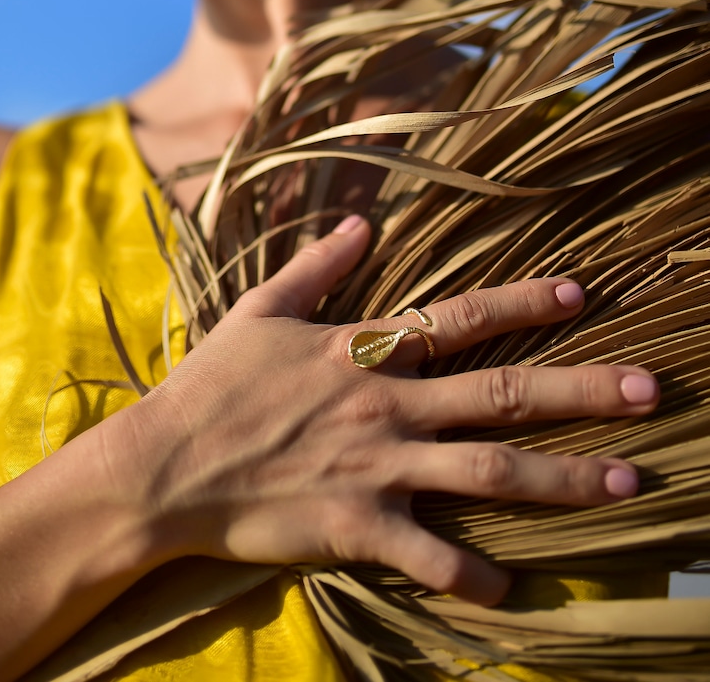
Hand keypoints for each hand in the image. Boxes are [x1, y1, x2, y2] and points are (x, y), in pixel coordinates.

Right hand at [113, 216, 658, 605]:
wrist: (164, 468)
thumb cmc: (212, 385)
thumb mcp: (260, 310)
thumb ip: (316, 266)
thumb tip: (359, 224)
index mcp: (364, 350)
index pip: (462, 316)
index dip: (525, 300)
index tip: (582, 292)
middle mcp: (386, 405)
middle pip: (502, 393)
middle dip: (581, 389)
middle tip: (649, 390)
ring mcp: (377, 467)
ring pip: (490, 473)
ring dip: (564, 478)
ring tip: (628, 480)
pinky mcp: (358, 527)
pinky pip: (430, 556)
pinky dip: (475, 574)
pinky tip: (514, 588)